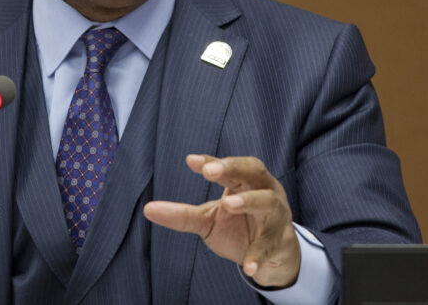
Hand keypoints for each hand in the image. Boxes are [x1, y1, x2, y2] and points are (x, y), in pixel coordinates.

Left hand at [143, 154, 300, 287]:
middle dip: (232, 168)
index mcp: (246, 180)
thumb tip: (148, 209)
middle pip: (253, 171)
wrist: (272, 255)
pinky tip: (247, 267)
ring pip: (267, 201)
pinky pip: (269, 247)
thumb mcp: (209, 218)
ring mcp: (275, 215)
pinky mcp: (279, 241)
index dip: (213, 162)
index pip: (231, 165)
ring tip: (228, 204)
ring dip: (249, 200)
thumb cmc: (239, 226)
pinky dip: (258, 255)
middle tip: (211, 171)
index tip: (191, 161)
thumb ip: (183, 213)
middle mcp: (265, 190)